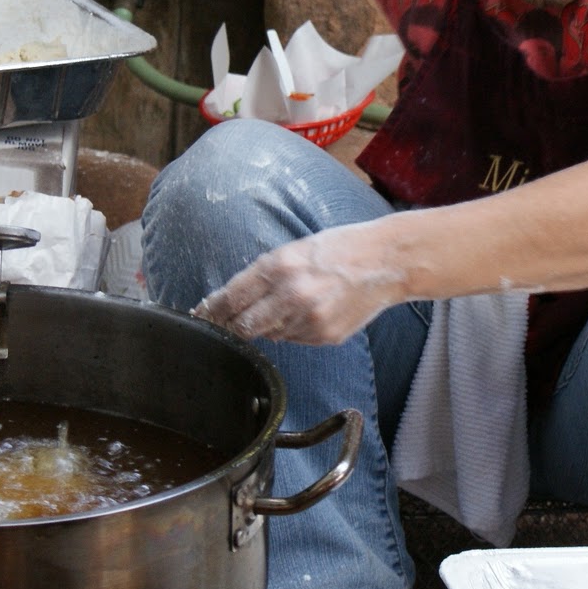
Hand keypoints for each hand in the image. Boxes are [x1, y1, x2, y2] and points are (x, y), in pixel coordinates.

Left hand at [194, 222, 405, 345]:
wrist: (386, 262)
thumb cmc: (340, 249)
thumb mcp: (295, 249)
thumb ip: (264, 275)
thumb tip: (234, 303)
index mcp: (279, 266)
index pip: (230, 298)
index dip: (211, 310)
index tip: (201, 316)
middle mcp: (291, 295)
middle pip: (243, 326)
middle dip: (232, 327)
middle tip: (225, 325)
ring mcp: (309, 320)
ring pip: (270, 334)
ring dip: (268, 325)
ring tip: (290, 304)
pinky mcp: (325, 336)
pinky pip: (295, 339)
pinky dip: (294, 329)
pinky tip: (311, 311)